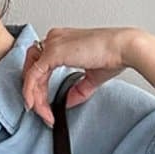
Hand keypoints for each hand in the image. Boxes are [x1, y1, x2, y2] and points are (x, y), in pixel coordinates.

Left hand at [21, 27, 138, 125]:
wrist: (123, 49)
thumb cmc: (113, 54)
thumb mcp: (91, 77)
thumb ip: (77, 89)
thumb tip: (67, 102)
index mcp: (62, 41)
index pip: (40, 65)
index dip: (39, 87)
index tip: (45, 106)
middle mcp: (54, 39)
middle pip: (31, 69)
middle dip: (34, 94)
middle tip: (43, 113)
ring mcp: (52, 44)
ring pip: (30, 74)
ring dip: (34, 97)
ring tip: (43, 114)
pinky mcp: (52, 52)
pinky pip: (33, 75)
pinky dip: (31, 92)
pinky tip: (36, 105)